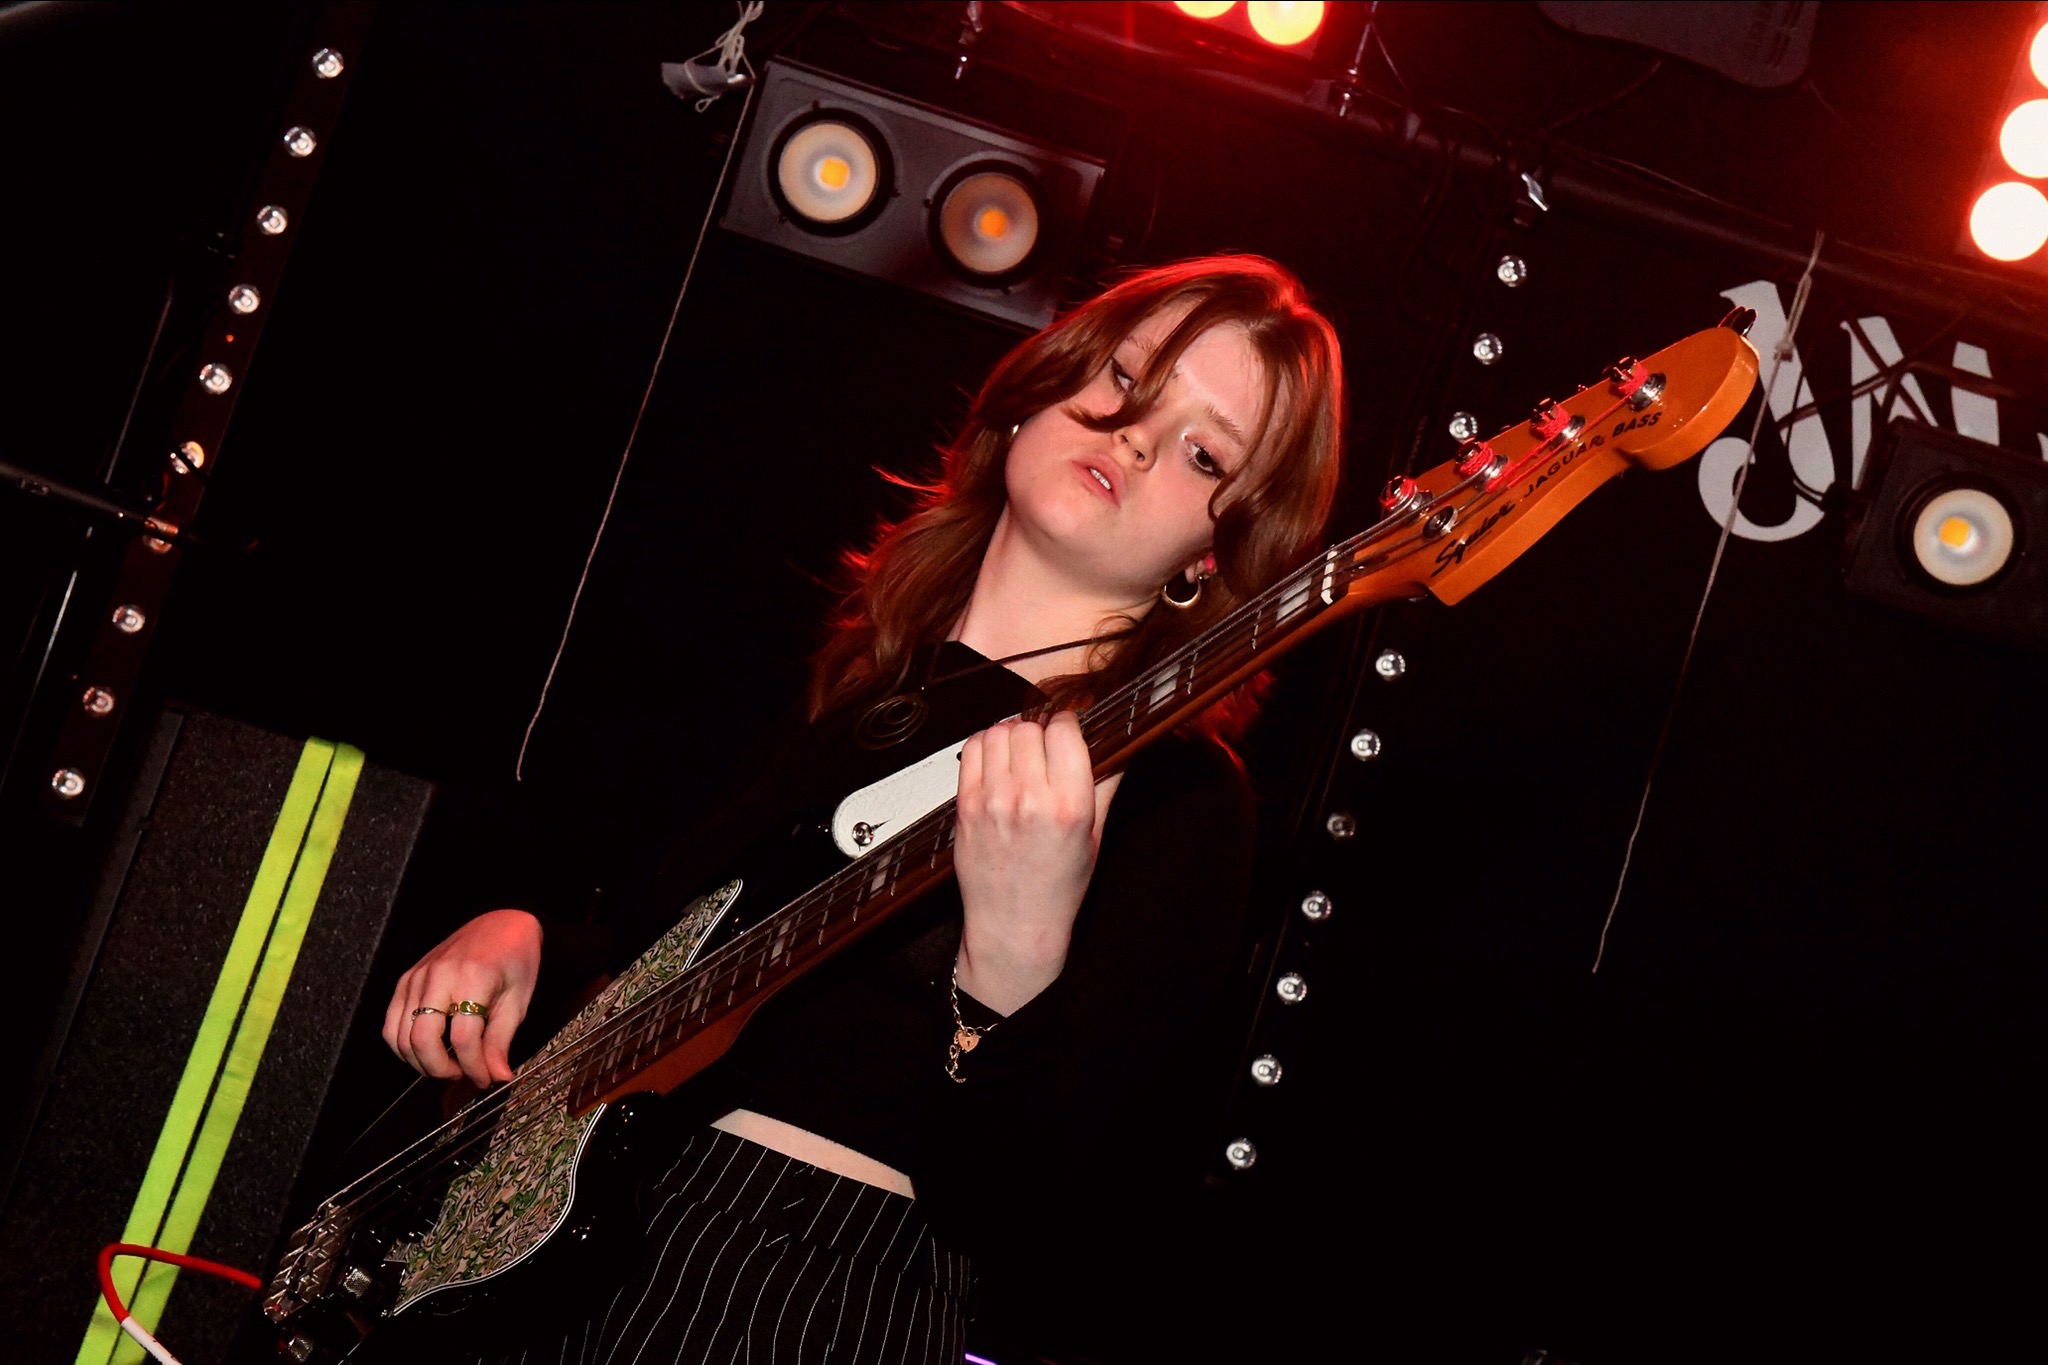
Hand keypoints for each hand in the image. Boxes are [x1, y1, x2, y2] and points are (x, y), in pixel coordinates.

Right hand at [381, 909, 541, 1085]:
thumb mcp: (518, 999)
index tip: (485, 1078)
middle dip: (441, 1069)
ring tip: (446, 1065)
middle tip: (462, 1074)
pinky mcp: (406, 979)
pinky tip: (425, 1051)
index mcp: (473, 978)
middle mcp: (439, 976)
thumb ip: (501, 1040)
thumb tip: (498, 1076)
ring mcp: (417, 977)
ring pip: (400, 1036)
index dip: (473, 1068)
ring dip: (420, 1062)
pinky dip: (403, 1045)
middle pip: (423, 1040)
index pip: (463, 1039)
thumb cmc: (514, 957)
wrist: (502, 923)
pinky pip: (391, 1022)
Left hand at [953, 712, 1119, 1014]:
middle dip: (1039, 732)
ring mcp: (992, 800)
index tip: (1068, 731)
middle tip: (1044, 751)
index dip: (1068, 725)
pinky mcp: (966, 805)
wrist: (1015, 926)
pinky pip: (971, 750)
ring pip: (999, 732)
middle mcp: (1029, 798)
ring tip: (1020, 756)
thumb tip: (1117, 741)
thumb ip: (1106, 784)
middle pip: (1030, 727)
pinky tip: (997, 764)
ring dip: (1011, 736)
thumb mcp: (1095, 836)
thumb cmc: (1058, 886)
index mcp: (1069, 805)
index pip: (1065, 730)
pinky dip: (985, 747)